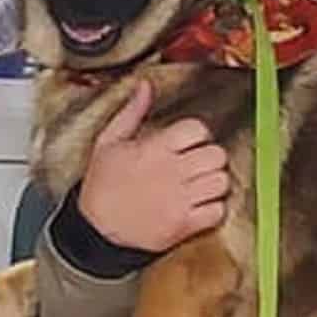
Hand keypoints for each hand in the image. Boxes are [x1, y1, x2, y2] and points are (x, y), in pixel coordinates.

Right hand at [79, 79, 230, 253]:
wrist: (94, 230)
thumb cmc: (101, 186)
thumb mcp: (108, 142)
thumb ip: (131, 112)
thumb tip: (145, 86)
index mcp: (154, 149)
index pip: (198, 129)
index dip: (196, 133)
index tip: (188, 142)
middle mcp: (171, 173)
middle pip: (216, 154)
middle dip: (210, 156)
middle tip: (197, 163)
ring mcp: (179, 200)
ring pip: (221, 181)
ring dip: (215, 181)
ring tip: (201, 183)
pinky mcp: (183, 225)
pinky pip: (217, 211)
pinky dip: (213, 208)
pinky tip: (199, 205)